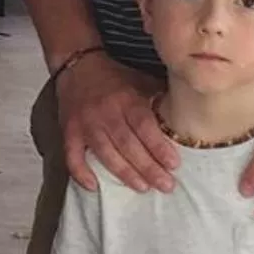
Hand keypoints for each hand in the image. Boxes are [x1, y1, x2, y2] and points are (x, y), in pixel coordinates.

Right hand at [57, 51, 178, 196]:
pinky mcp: (70, 132)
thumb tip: (184, 114)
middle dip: (148, 168)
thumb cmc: (113, 77)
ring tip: (143, 187)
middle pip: (128, 145)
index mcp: (126, 99)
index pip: (144, 126)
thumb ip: (158, 97)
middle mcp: (106, 113)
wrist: (77, 65)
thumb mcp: (139, 80)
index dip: (158, 147)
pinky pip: (72, 156)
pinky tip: (94, 187)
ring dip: (125, 173)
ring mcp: (85, 124)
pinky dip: (81, 173)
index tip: (174, 164)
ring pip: (106, 154)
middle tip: (166, 185)